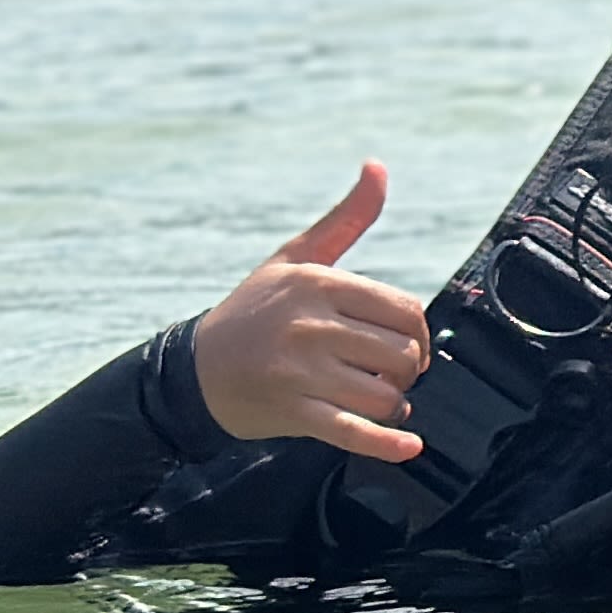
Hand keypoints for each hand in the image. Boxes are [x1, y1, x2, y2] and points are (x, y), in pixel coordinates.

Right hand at [194, 164, 434, 459]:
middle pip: (402, 355)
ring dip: (392, 404)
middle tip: (390, 375)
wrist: (193, 370)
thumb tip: (377, 166)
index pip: (406, 312)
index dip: (418, 335)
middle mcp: (311, 325)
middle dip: (408, 371)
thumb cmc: (254, 311)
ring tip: (379, 400)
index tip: (405, 345)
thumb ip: (346, 218)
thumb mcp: (295, 259)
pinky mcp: (292, 411)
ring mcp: (300, 371)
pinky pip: (352, 431)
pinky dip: (385, 443)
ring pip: (384, 394)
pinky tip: (407, 446)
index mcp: (319, 284)